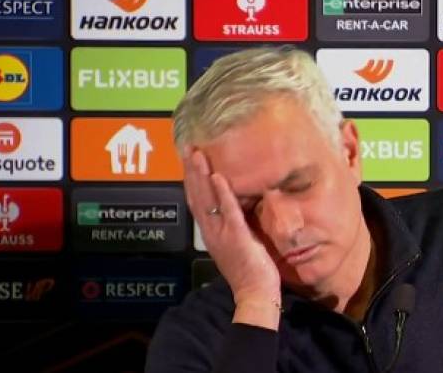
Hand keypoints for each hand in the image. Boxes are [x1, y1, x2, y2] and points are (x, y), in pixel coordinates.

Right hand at [182, 146, 280, 327]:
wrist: (255, 294)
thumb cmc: (250, 271)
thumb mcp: (238, 243)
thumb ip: (233, 225)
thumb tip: (235, 207)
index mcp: (211, 233)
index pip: (197, 201)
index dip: (191, 180)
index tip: (189, 159)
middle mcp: (211, 232)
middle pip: (196, 196)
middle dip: (191, 171)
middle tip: (187, 148)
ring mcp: (222, 234)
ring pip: (206, 200)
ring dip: (201, 175)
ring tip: (197, 155)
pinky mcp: (237, 237)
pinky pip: (228, 211)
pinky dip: (222, 193)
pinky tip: (218, 176)